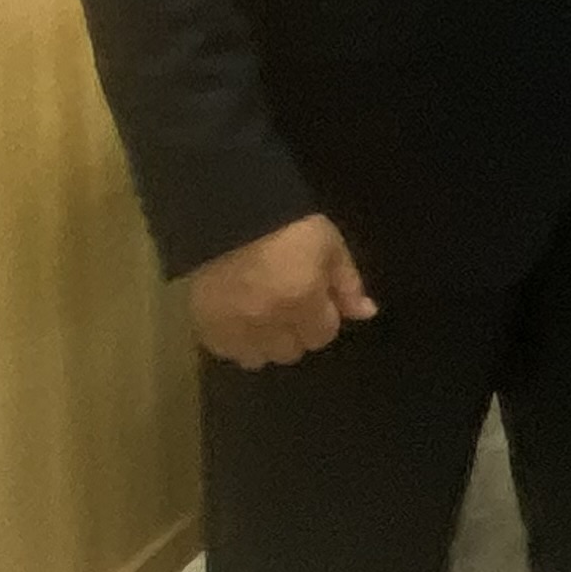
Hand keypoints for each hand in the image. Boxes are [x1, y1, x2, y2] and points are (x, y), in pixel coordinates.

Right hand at [187, 213, 374, 367]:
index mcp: (302, 300)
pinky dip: (235, 342)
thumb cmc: (286, 225)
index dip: (322, 319)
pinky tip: (238, 320)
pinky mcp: (204, 327)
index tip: (315, 302)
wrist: (226, 213)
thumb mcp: (328, 244)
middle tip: (289, 308)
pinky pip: (226, 352)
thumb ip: (348, 283)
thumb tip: (366, 313)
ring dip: (265, 343)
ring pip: (257, 358)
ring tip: (262, 317)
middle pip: (290, 352)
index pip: (322, 336)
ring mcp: (233, 328)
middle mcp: (268, 322)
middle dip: (295, 333)